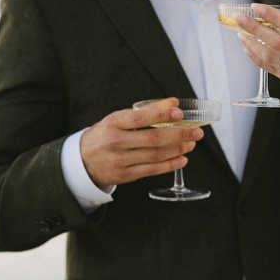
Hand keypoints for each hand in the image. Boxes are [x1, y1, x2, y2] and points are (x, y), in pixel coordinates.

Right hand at [79, 100, 203, 187]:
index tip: (180, 112)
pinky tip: (181, 159)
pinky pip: (152, 170)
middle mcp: (116, 142)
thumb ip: (144, 112)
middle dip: (179, 134)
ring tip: (190, 144)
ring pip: (155, 155)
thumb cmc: (105, 135)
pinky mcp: (126, 175)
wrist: (83, 160)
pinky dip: (169, 165)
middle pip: (153, 139)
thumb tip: (172, 104)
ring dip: (177, 149)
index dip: (161, 115)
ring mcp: (121, 160)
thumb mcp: (118, 119)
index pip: (140, 118)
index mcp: (113, 123)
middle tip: (196, 132)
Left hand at [235, 7, 279, 116]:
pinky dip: (257, 58)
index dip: (272, 15)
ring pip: (270, 57)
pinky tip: (249, 49)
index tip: (256, 7)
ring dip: (251, 43)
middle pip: (276, 41)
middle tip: (239, 17)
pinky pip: (272, 69)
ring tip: (240, 33)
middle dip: (254, 28)